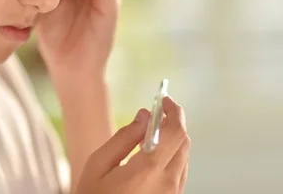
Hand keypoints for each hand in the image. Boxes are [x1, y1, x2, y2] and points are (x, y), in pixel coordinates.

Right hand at [75, 97, 190, 193]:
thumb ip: (124, 137)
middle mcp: (167, 184)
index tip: (164, 100)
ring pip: (184, 157)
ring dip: (173, 140)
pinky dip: (172, 157)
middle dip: (174, 123)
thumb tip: (144, 115)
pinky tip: (153, 155)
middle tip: (157, 113)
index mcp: (148, 171)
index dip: (173, 111)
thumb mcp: (98, 165)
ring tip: (151, 135)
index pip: (175, 132)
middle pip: (184, 142)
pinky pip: (180, 172)